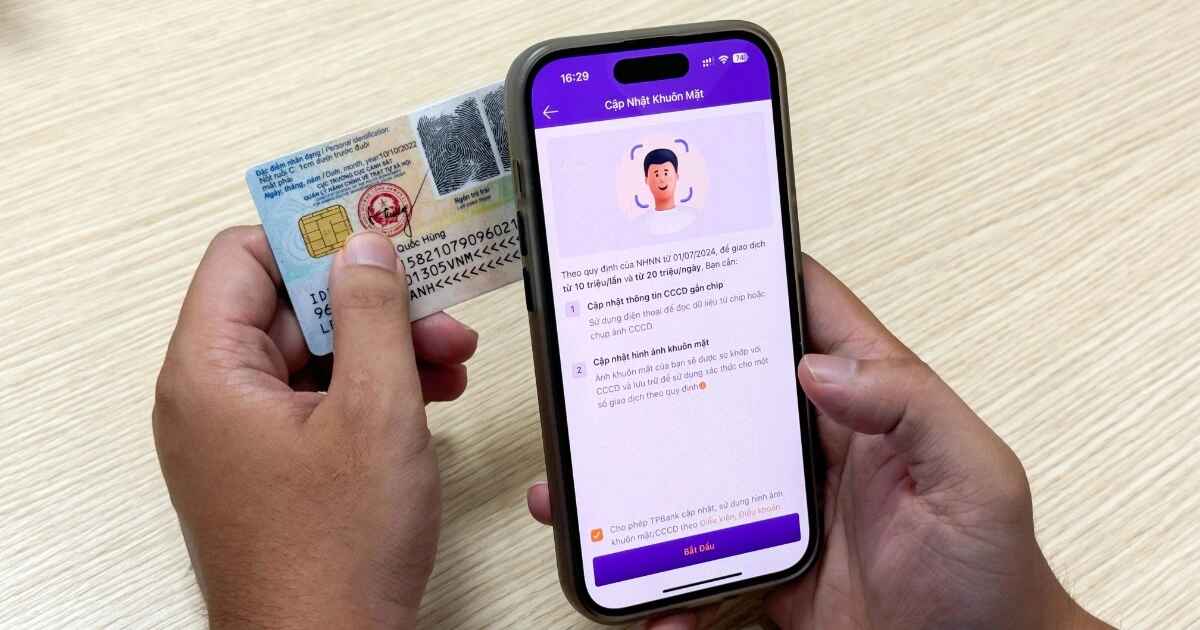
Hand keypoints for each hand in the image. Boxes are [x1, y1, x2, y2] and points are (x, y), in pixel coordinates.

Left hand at [154, 227, 476, 627]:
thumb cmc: (335, 555)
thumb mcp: (376, 411)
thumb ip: (372, 314)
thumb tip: (365, 245)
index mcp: (209, 373)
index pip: (244, 257)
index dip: (312, 236)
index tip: (375, 226)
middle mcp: (213, 399)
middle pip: (287, 306)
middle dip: (371, 300)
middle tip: (438, 304)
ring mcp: (242, 435)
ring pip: (313, 353)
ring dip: (384, 346)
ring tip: (451, 357)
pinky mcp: (275, 465)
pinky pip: (321, 399)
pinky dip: (374, 389)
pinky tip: (431, 395)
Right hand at [527, 255, 1109, 629]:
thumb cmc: (995, 580)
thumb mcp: (977, 479)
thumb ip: (913, 407)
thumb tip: (819, 366)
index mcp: (871, 402)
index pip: (808, 313)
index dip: (754, 272)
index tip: (689, 254)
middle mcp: (818, 443)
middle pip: (727, 387)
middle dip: (664, 377)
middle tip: (605, 379)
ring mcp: (784, 505)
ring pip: (696, 469)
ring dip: (644, 480)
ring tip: (594, 499)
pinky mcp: (765, 563)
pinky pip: (700, 556)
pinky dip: (668, 575)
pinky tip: (655, 597)